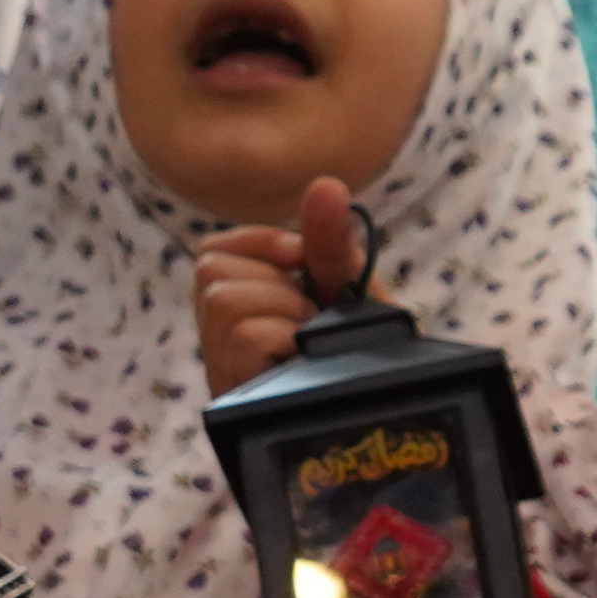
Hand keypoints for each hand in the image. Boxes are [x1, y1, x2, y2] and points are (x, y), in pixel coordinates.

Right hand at [193, 179, 370, 395]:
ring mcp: (222, 368)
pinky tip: (299, 354)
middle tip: (308, 311)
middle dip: (272, 277)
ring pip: (223, 298)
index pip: (212, 250)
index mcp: (242, 302)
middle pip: (210, 268)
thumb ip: (330, 240)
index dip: (258, 242)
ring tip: (305, 334)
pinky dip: (282, 333)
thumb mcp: (349, 289)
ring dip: (280, 305)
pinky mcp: (233, 396)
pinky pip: (245, 335)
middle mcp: (220, 335)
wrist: (386, 413)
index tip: (299, 257)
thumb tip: (328, 183)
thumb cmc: (360, 349)